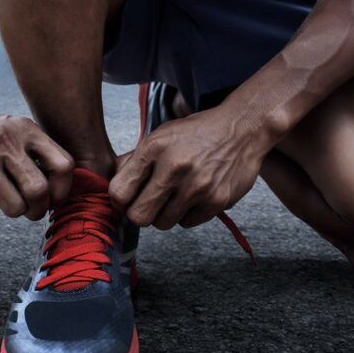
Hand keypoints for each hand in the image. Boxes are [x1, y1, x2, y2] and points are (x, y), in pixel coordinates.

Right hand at [0, 104, 73, 219]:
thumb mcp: (15, 132)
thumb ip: (38, 155)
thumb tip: (58, 193)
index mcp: (27, 130)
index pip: (63, 166)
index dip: (63, 190)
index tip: (53, 198)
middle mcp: (6, 142)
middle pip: (39, 191)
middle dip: (37, 210)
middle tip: (30, 210)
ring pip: (15, 207)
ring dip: (13, 211)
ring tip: (4, 199)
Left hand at [109, 106, 267, 228]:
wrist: (242, 129)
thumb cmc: (196, 133)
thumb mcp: (161, 136)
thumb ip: (134, 161)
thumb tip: (110, 187)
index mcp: (155, 148)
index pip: (119, 192)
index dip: (120, 200)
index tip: (128, 198)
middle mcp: (175, 167)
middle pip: (139, 216)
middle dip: (141, 213)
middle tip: (150, 203)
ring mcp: (197, 186)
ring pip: (163, 223)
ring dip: (165, 214)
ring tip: (175, 196)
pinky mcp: (217, 200)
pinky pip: (187, 223)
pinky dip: (187, 214)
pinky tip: (195, 196)